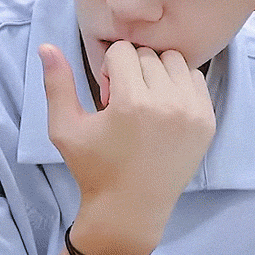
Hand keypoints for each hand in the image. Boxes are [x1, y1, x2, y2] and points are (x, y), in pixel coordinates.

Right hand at [40, 41, 214, 249]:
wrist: (130, 208)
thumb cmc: (94, 167)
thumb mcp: (64, 127)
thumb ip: (56, 83)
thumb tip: (47, 45)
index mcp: (133, 102)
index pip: (122, 51)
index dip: (108, 69)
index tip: (106, 98)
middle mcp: (168, 103)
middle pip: (148, 55)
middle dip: (131, 70)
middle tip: (123, 103)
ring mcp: (193, 113)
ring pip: (175, 62)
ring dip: (156, 73)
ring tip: (145, 102)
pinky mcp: (208, 122)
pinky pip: (195, 79)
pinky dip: (178, 85)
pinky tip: (163, 108)